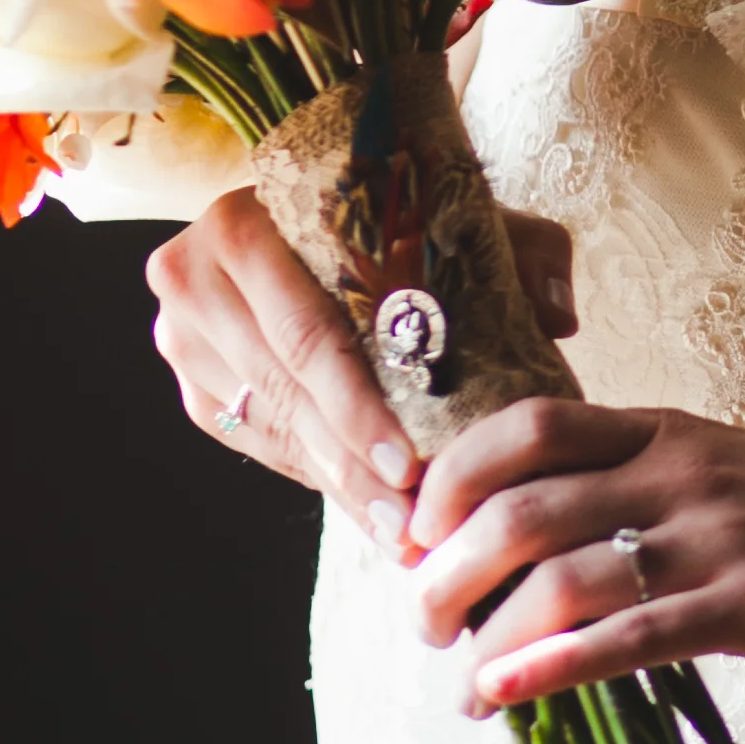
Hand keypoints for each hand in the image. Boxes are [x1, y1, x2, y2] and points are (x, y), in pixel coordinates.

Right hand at [145, 190, 579, 549]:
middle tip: (414, 526)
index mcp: (245, 217)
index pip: (307, 329)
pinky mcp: (196, 382)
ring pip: (275, 427)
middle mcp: (197, 275)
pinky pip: (260, 440)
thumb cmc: (397, 208)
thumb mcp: (458, 209)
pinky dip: (318, 474)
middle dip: (356, 466)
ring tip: (402, 537)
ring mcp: (185, 335)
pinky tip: (367, 510)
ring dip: (340, 486)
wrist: (315, 206)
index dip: (360, 403)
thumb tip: (559, 313)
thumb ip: (519, 248)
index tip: (409, 464)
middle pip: (288, 391)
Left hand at [402, 396, 744, 706]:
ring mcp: (710, 539)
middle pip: (517, 501)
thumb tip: (542, 536)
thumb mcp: (721, 473)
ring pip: (557, 574)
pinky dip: (548, 668)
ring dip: (481, 633)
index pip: (526, 425)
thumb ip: (641, 487)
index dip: (451, 477)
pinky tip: (505, 694)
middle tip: (423, 619)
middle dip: (442, 568)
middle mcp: (675, 472)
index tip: (416, 533)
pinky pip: (627, 636)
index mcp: (664, 432)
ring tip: (459, 677)